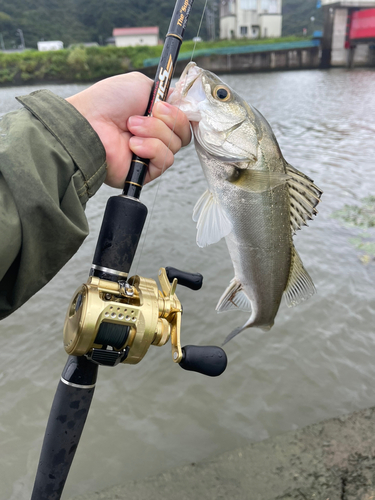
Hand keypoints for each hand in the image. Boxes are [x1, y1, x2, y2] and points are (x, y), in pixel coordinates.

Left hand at [66, 72, 191, 188]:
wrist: (89, 123)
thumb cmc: (108, 101)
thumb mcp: (141, 84)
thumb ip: (166, 91)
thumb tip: (180, 102)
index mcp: (155, 115)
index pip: (184, 118)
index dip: (183, 112)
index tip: (173, 103)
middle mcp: (155, 134)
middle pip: (184, 132)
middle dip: (171, 118)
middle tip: (151, 111)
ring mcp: (151, 154)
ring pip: (175, 145)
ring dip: (155, 131)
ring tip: (131, 127)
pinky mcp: (146, 171)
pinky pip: (165, 160)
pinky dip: (151, 148)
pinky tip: (132, 144)